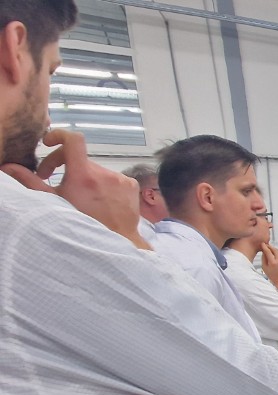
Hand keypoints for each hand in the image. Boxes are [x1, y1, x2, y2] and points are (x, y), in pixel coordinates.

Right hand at [1, 131, 143, 245]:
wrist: (115, 241)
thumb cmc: (81, 223)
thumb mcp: (53, 202)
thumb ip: (31, 182)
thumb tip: (9, 166)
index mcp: (83, 175)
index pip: (73, 140)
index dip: (59, 135)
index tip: (48, 142)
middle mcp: (104, 173)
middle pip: (79, 159)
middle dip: (63, 165)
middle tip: (50, 177)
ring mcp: (120, 178)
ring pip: (95, 170)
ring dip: (85, 177)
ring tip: (80, 196)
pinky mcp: (131, 184)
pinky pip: (113, 178)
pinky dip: (103, 184)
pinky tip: (100, 200)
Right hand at [260, 244, 277, 289]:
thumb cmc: (273, 277)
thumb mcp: (265, 269)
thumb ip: (264, 259)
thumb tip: (263, 252)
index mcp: (273, 263)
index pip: (268, 251)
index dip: (265, 247)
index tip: (263, 244)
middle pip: (275, 249)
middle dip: (270, 246)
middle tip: (266, 245)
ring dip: (274, 250)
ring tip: (270, 250)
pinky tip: (275, 256)